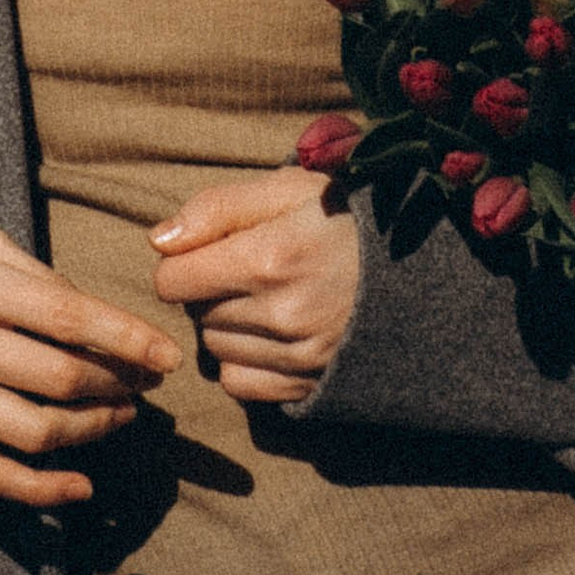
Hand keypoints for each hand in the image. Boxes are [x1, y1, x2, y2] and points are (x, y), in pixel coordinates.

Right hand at [0, 220, 178, 510]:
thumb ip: (37, 276)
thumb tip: (101, 318)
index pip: (64, 317)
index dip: (125, 339)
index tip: (168, 355)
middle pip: (56, 379)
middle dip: (117, 385)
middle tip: (146, 381)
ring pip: (31, 432)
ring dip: (92, 430)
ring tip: (121, 414)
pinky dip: (40, 490)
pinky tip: (81, 485)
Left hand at [150, 169, 359, 406]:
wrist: (416, 271)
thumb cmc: (343, 220)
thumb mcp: (286, 190)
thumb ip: (216, 208)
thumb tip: (158, 240)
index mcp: (271, 257)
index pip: (174, 280)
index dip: (182, 262)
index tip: (207, 252)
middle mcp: (282, 312)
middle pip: (196, 313)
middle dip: (210, 290)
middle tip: (250, 270)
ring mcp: (297, 354)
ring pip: (214, 348)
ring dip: (226, 325)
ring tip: (265, 298)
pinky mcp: (308, 384)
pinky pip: (238, 384)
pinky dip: (243, 361)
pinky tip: (270, 335)